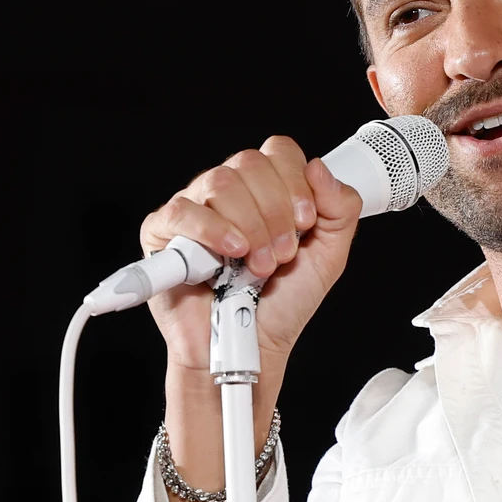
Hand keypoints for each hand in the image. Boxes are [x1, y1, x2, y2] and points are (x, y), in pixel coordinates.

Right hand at [138, 137, 364, 371]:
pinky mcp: (162, 232)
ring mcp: (194, 209)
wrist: (251, 349)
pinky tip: (230, 252)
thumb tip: (319, 167)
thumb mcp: (328, 257)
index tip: (305, 222)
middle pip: (249, 163)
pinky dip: (211, 230)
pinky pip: (182, 211)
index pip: (278, 152)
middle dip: (275, 212)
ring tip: (257, 266)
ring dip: (250, 227)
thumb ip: (339, 210)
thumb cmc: (282, 305)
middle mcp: (228, 193)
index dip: (295, 182)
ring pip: (220, 182)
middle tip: (282, 255)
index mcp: (265, 190)